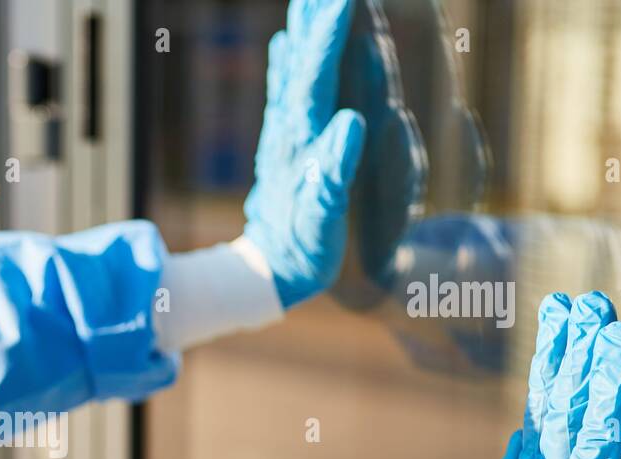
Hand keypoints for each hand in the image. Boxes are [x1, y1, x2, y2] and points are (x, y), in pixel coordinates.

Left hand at [244, 0, 366, 308]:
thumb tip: (352, 122)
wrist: (268, 271)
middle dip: (315, 20)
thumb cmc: (302, 248)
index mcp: (302, 142)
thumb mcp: (323, 218)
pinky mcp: (283, 144)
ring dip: (302, 31)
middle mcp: (289, 129)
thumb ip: (334, 171)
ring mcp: (284, 133)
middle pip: (302, 63)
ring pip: (293, 70)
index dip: (329, 35)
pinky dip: (288, 62)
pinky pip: (287, 91)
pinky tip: (283, 43)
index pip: (316, 77)